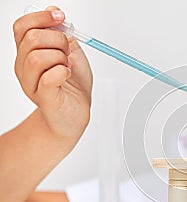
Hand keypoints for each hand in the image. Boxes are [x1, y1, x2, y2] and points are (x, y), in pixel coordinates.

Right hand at [13, 7, 91, 139]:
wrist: (75, 114)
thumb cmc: (72, 85)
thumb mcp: (70, 52)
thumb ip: (62, 33)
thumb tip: (54, 12)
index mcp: (28, 52)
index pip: (22, 26)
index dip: (41, 18)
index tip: (60, 18)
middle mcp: (24, 66)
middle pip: (32, 39)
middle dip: (58, 40)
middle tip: (67, 53)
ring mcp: (31, 82)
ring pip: (38, 57)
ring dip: (60, 58)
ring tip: (67, 67)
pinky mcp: (43, 97)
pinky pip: (48, 77)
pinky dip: (63, 71)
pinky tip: (67, 75)